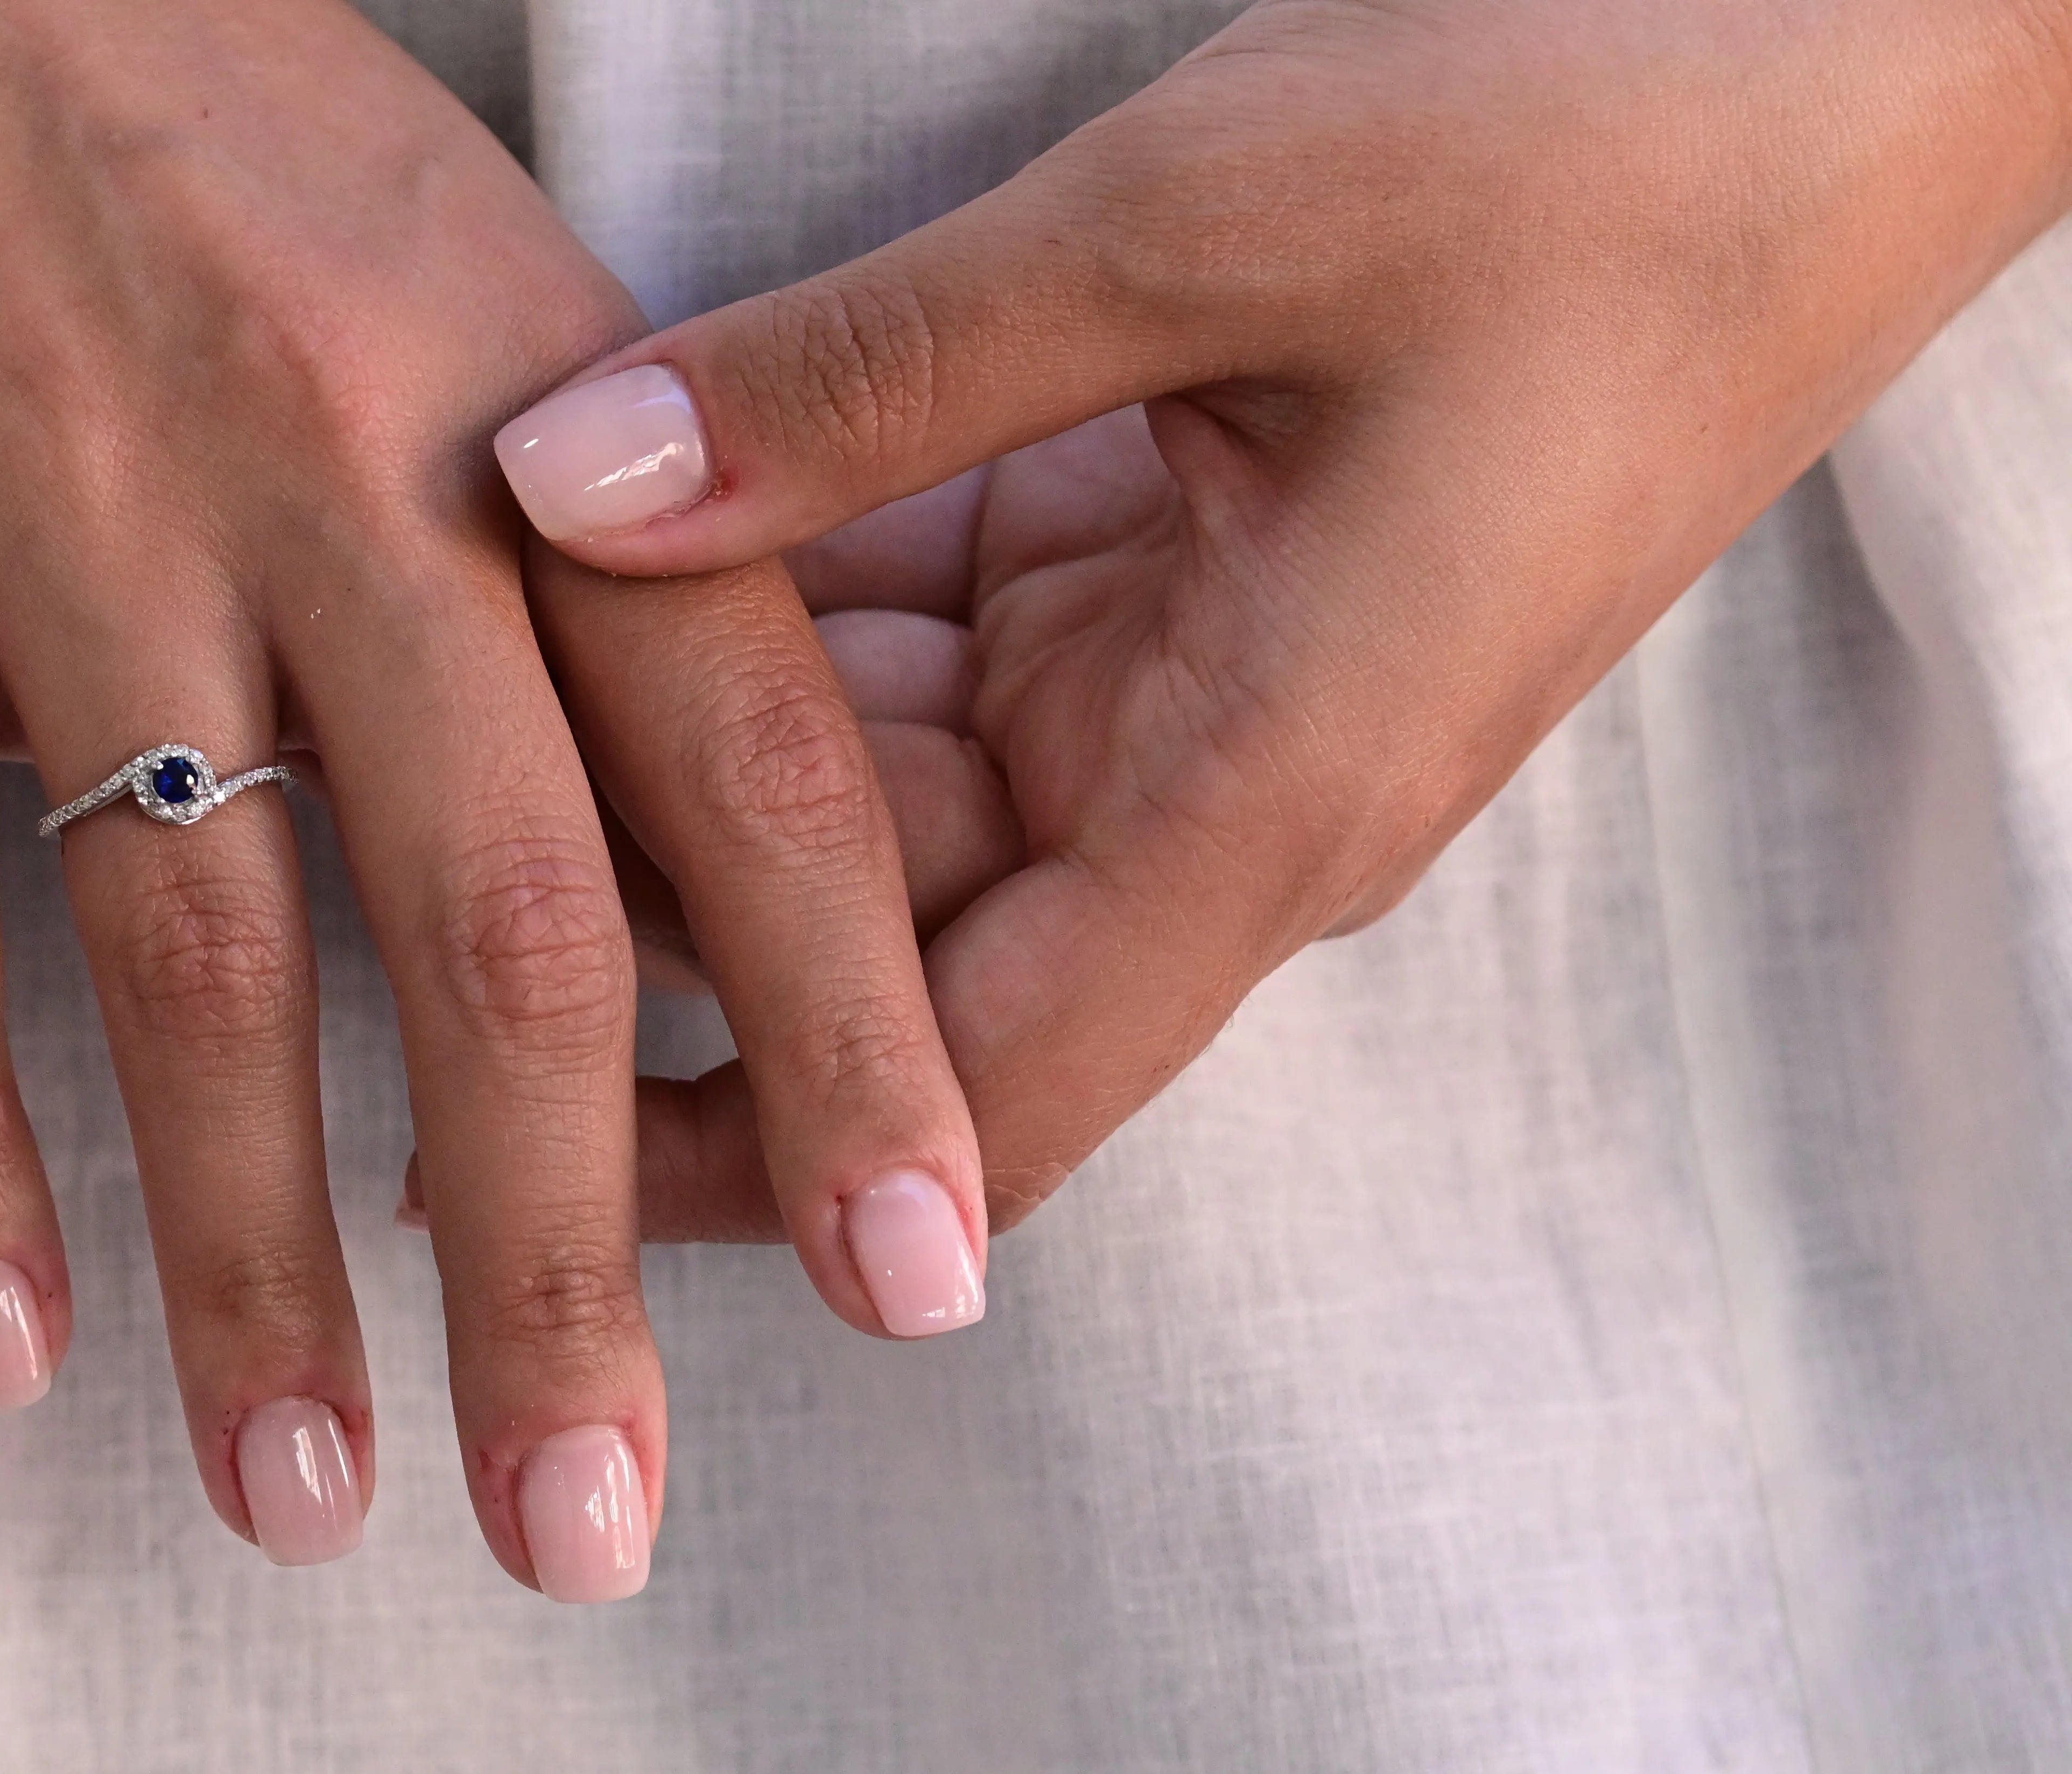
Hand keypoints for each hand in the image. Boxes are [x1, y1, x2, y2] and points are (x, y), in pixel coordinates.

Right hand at [0, 0, 985, 1594]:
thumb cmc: (174, 75)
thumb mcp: (448, 256)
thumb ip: (573, 543)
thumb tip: (666, 864)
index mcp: (532, 408)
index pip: (745, 777)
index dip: (856, 1043)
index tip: (931, 1282)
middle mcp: (327, 483)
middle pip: (493, 941)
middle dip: (563, 1263)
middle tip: (590, 1524)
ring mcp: (64, 528)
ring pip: (193, 968)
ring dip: (254, 1266)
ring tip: (304, 1498)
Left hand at [495, 0, 2071, 1233]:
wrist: (1854, 51)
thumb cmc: (1606, 146)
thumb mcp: (1196, 233)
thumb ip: (865, 379)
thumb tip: (561, 483)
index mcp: (1267, 795)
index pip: (976, 1101)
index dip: (749, 1166)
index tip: (525, 1175)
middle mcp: (1223, 786)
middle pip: (889, 938)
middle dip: (668, 901)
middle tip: (405, 823)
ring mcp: (1199, 678)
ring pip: (897, 779)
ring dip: (713, 728)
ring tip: (468, 664)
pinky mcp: (1180, 565)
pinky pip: (945, 630)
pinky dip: (804, 584)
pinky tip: (639, 515)